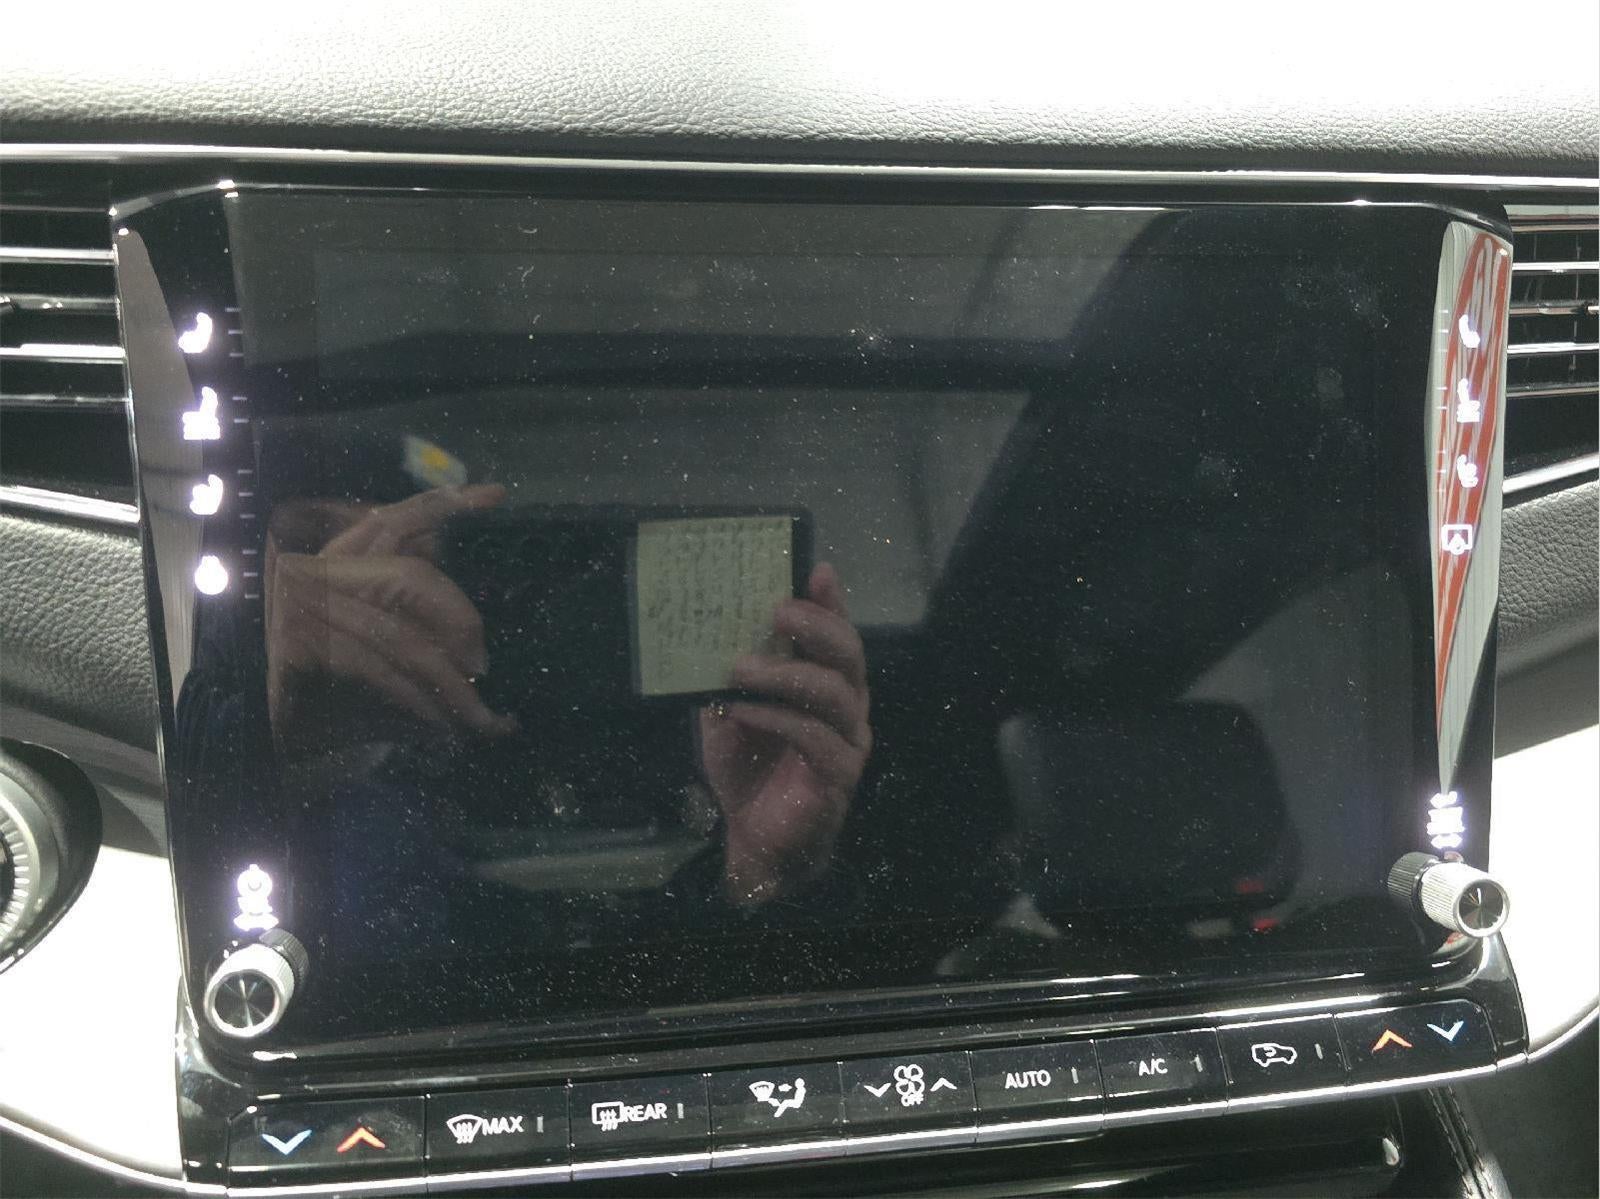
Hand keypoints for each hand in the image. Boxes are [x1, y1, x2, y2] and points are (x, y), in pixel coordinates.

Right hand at [266, 485, 516, 751]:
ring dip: (452, 685)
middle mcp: (313, 572)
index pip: (392, 517)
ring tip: (487, 719)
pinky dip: (419, 703)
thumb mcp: (365, 626)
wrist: (258, 730)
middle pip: (412, 576)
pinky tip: (444, 725)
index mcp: (332, 557)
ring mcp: (302, 610)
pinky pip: (380, 674)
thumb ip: (400, 593)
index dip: (442, 504)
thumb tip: (451, 576)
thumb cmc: (319, 680)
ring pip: (403, 637)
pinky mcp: (298, 651)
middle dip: (459, 621)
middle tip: (484, 666)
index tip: (495, 496)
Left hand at [698, 563, 870, 904]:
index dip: (832, 603)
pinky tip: (742, 711)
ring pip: (834, 695)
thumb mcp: (729, 712)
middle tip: (777, 612)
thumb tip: (708, 630)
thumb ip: (731, 676)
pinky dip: (776, 719)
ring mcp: (849, 742)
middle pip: (849, 656)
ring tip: (741, 668)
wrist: (754, 838)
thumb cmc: (749, 769)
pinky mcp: (839, 776)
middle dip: (816, 627)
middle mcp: (848, 707)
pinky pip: (814, 738)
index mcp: (827, 685)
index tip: (816, 571)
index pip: (837, 635)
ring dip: (786, 674)